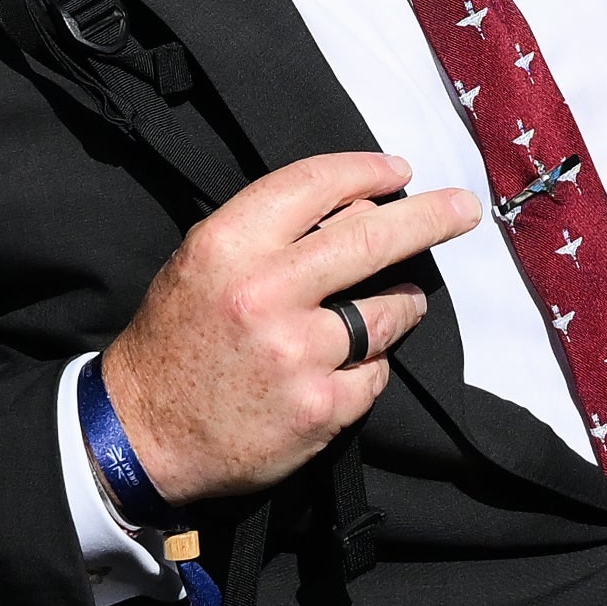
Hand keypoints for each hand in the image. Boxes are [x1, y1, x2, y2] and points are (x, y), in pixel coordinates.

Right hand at [95, 149, 478, 497]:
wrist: (142, 434)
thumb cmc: (176, 340)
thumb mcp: (202, 264)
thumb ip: (271, 233)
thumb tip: (359, 207)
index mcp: (229, 246)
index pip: (315, 184)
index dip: (368, 171)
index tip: (401, 171)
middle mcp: (265, 293)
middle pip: (372, 238)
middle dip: (430, 217)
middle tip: (464, 208)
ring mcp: (297, 354)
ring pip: (387, 311)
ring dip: (402, 303)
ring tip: (397, 301)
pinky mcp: (321, 408)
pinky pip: (374, 373)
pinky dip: (368, 368)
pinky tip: (342, 368)